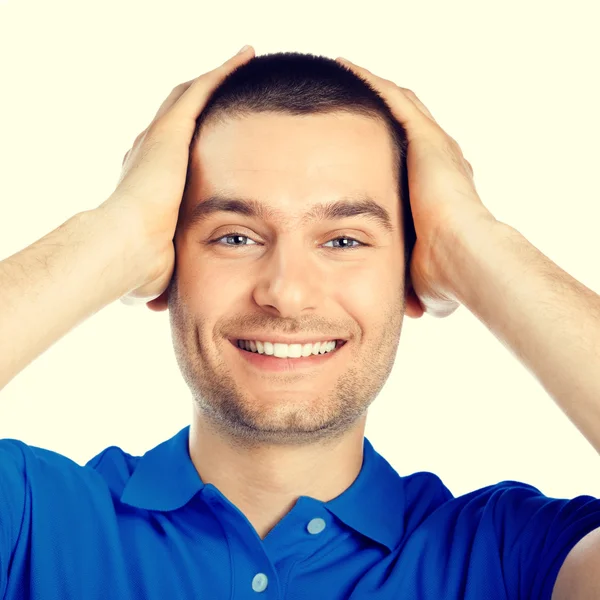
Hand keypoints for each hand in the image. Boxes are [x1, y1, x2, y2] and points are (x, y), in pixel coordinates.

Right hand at [97, 45, 254, 306]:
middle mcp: (151, 152)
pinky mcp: (170, 131)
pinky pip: (201, 91)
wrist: (124, 250)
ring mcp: (159, 139)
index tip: (214, 140)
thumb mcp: (157, 265)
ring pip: (191, 97)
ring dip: (217, 80)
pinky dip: (223, 73)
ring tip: (244, 64)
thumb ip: (160, 273)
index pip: (172, 153)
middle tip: (235, 96)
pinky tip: (245, 57)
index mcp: (149, 181)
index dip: (191, 141)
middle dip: (207, 105)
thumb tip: (155, 302)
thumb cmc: (138, 265)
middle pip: (183, 119)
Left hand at [336, 57, 496, 317]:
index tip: (360, 155)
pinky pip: (391, 99)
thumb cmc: (445, 275)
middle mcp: (437, 162)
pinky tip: (343, 68)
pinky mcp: (425, 138)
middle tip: (342, 110)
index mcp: (436, 192)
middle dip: (374, 120)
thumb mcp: (425, 279)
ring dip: (369, 94)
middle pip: (402, 131)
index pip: (409, 164)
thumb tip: (411, 309)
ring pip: (398, 107)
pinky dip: (368, 82)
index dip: (385, 154)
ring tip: (339, 80)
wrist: (464, 259)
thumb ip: (416, 286)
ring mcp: (433, 147)